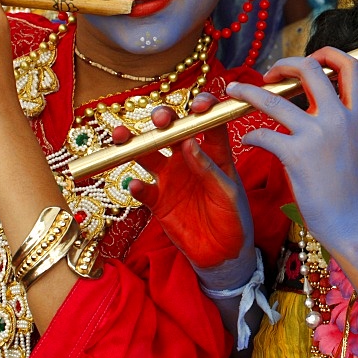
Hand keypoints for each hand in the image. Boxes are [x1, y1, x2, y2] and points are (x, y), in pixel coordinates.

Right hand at [122, 94, 253, 283]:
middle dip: (164, 119)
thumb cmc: (234, 217)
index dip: (203, 107)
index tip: (198, 104)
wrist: (224, 253)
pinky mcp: (158, 201)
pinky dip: (135, 186)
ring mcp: (171, 179)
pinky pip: (142, 189)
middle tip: (161, 119)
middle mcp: (190, 160)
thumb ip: (209, 168)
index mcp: (214, 153)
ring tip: (123, 138)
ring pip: (148, 153)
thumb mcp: (228, 192)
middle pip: (172, 131)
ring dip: (134, 143)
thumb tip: (189, 142)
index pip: (208, 122)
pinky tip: (134, 185)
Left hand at [226, 48, 357, 248]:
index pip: (349, 65)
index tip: (310, 59)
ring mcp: (317, 134)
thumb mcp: (353, 144)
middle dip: (284, 63)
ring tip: (232, 91)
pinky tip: (247, 142)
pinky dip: (250, 136)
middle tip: (269, 75)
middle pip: (309, 69)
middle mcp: (338, 118)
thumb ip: (338, 121)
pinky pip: (262, 133)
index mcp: (356, 114)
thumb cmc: (348, 189)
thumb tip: (316, 104)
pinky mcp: (296, 154)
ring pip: (273, 98)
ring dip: (247, 91)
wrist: (351, 223)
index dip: (328, 53)